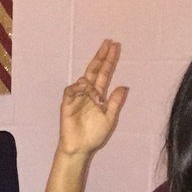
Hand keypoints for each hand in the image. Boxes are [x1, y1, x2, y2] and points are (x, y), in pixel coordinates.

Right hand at [59, 39, 128, 157]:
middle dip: (101, 57)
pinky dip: (78, 88)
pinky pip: (71, 90)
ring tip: (97, 99)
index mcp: (98, 96)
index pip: (104, 73)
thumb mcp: (110, 119)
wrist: (80, 148)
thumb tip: (124, 86)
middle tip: (108, 43)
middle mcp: (88, 93)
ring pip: (83, 80)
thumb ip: (116, 103)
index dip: (109, 61)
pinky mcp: (67, 103)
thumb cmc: (94, 136)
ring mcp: (77, 97)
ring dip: (91, 84)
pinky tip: (83, 90)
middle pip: (94, 70)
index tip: (115, 47)